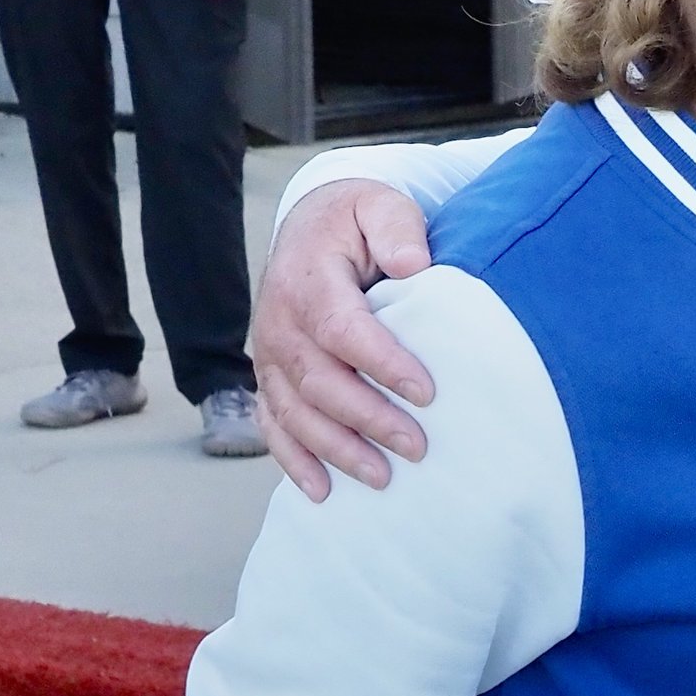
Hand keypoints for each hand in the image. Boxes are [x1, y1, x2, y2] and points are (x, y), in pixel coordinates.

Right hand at [254, 181, 437, 499]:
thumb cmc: (355, 219)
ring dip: (336, 451)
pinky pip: (273, 424)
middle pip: (320, 383)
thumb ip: (397, 228)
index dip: (383, 364)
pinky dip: (294, 460)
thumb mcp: (379, 204)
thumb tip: (413, 264)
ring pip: (295, 414)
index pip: (343, 331)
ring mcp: (269, 355)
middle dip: (368, 420)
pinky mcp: (269, 376)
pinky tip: (321, 491)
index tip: (426, 392)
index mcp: (307, 282)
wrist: (310, 223)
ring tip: (382, 477)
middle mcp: (279, 324)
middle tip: (417, 446)